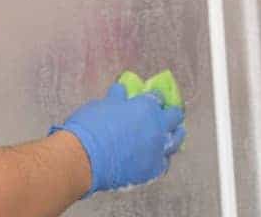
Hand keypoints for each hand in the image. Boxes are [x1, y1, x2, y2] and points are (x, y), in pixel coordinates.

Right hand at [49, 83, 185, 196]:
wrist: (84, 158)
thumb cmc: (90, 127)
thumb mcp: (102, 105)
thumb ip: (117, 99)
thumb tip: (121, 90)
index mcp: (146, 107)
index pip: (157, 97)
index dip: (154, 96)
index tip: (152, 96)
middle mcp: (158, 127)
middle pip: (174, 117)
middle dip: (172, 113)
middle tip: (168, 112)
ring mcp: (158, 150)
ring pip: (176, 141)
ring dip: (174, 135)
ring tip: (173, 133)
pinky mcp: (153, 170)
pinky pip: (164, 162)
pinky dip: (162, 157)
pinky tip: (158, 156)